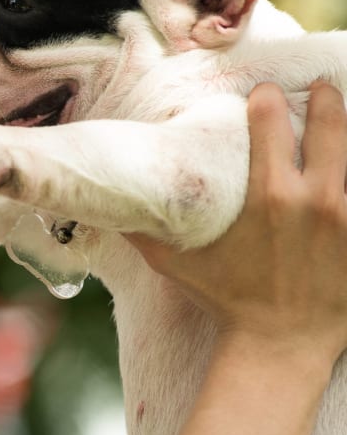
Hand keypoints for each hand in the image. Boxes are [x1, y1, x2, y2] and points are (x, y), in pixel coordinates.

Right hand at [128, 81, 346, 366]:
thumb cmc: (227, 302)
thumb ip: (145, 235)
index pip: (271, 121)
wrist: (281, 346)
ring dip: (346, 130)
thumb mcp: (178, 267)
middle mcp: (313, 198)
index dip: (268, 98)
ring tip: (340, 119)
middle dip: (326, 98)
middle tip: (320, 89)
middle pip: (331, 124)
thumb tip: (112, 212)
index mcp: (267, 196)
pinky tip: (346, 169)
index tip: (265, 94)